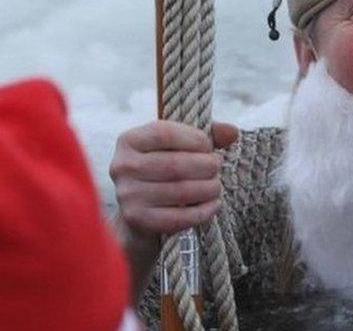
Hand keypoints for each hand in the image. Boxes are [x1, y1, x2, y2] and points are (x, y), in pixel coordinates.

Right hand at [110, 120, 237, 239]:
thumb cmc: (164, 169)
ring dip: (208, 188)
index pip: (164, 133)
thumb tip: (231, 131)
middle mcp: (122, 166)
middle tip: (217, 167)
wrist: (140, 210)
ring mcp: (128, 195)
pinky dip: (204, 211)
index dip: (194, 139)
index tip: (208, 146)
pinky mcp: (138, 220)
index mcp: (129, 140)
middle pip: (175, 164)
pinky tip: (213, 204)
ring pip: (180, 191)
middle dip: (206, 165)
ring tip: (216, 185)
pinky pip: (180, 217)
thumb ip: (206, 134)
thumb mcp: (179, 146)